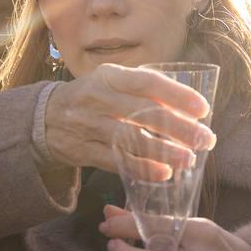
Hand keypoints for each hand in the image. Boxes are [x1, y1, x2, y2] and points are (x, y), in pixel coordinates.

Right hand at [44, 64, 215, 172]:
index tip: (202, 109)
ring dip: (163, 151)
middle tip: (205, 139)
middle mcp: (98, 98)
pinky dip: (141, 168)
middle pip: (143, 112)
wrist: (45, 118)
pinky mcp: (83, 150)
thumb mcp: (112, 81)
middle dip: (179, 127)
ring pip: (130, 139)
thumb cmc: (93, 97)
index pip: (147, 83)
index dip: (177, 95)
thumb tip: (188, 104)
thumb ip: (144, 89)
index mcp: (109, 76)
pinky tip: (163, 173)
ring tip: (188, 159)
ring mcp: (88, 125)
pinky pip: (116, 161)